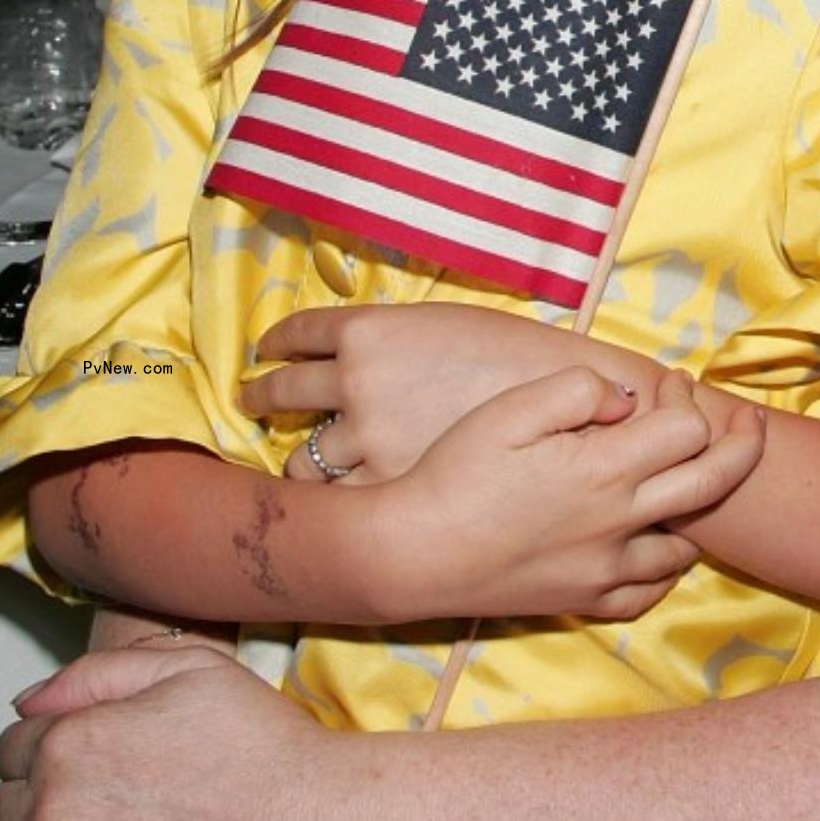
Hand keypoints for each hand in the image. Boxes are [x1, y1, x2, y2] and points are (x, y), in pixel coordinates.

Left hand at [0, 648, 334, 820]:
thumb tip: (29, 704)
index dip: (43, 757)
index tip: (81, 773)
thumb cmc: (271, 751)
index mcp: (75, 741)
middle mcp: (57, 811)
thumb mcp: (196, 670)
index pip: (13, 750)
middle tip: (89, 819)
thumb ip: (101, 674)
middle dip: (32, 811)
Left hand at [244, 302, 667, 482]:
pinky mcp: (384, 485)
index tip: (267, 350)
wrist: (567, 404)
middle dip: (260, 396)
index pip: (299, 333)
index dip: (277, 342)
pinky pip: (336, 498)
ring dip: (298, 457)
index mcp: (371, 330)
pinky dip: (334, 498)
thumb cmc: (517, 356)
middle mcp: (356, 380)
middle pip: (283, 391)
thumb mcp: (446, 323)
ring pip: (302, 456)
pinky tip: (339, 497)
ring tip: (297, 462)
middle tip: (252, 398)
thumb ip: (392, 338)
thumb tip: (358, 352)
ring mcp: (365, 438)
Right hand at [368, 367, 765, 621]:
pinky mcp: (583, 600)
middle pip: (714, 483)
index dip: (686, 399)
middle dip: (743, 445)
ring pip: (687, 544)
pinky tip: (660, 547)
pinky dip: (666, 569)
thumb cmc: (455, 472)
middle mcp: (620, 523)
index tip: (667, 384)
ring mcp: (605, 569)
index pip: (688, 430)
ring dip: (703, 506)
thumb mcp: (511, 408)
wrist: (411, 554)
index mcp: (606, 470)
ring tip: (696, 479)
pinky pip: (648, 593)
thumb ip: (579, 389)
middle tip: (750, 421)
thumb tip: (626, 397)